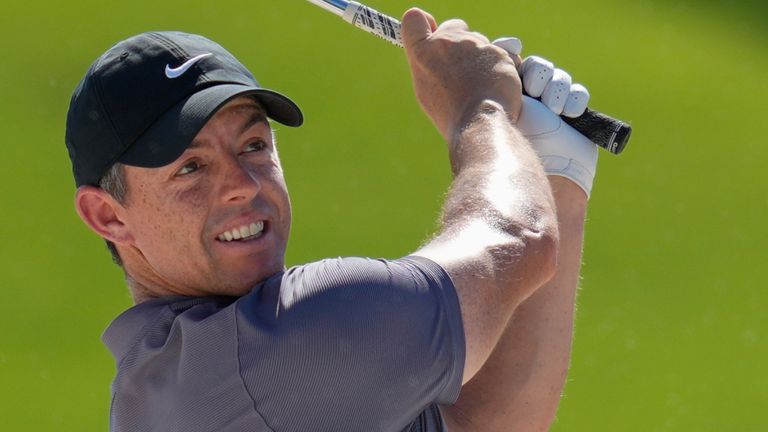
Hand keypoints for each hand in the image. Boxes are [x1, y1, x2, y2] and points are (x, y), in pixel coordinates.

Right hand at [402, 8, 522, 140]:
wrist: (479, 123)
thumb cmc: (451, 112)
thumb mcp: (427, 89)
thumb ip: (429, 65)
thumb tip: (434, 55)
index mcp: (422, 53)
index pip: (413, 20)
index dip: (424, 24)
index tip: (432, 34)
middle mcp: (446, 42)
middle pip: (453, 27)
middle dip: (460, 41)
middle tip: (463, 68)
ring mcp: (473, 45)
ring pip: (479, 42)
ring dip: (481, 57)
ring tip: (479, 85)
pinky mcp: (498, 51)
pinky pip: (500, 54)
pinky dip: (499, 68)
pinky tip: (495, 86)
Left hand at [493, 38, 597, 197]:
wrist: (541, 178)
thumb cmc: (511, 148)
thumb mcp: (498, 112)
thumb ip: (497, 86)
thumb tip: (502, 55)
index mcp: (502, 100)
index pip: (508, 65)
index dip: (511, 53)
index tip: (512, 48)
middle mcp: (526, 102)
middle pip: (535, 67)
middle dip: (537, 73)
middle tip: (533, 89)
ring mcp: (551, 109)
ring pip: (558, 78)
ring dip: (556, 87)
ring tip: (553, 108)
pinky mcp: (574, 116)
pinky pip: (578, 93)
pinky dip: (574, 98)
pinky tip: (569, 112)